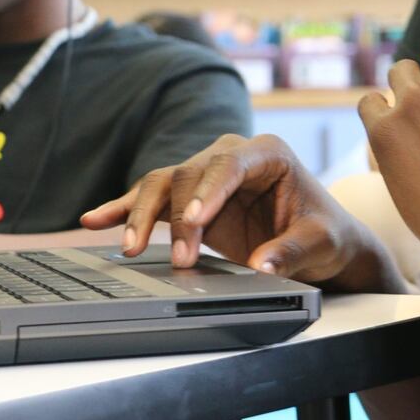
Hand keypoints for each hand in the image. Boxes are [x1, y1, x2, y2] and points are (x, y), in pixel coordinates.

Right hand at [81, 134, 405, 293]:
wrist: (321, 242)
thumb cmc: (325, 234)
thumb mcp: (320, 243)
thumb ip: (292, 251)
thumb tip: (260, 267)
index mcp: (268, 153)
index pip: (229, 164)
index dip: (208, 192)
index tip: (194, 223)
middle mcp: (232, 155)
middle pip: (189, 174)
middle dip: (178, 217)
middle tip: (179, 260)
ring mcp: (207, 174)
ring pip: (163, 183)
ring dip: (141, 214)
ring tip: (128, 247)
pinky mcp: (189, 197)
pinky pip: (151, 198)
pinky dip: (124, 208)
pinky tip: (95, 219)